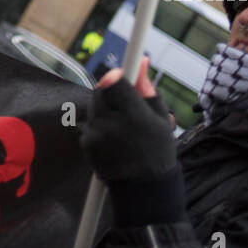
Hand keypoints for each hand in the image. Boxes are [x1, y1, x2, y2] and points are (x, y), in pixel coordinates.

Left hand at [81, 55, 176, 184]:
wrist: (144, 188)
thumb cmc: (158, 149)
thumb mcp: (161, 118)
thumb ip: (147, 88)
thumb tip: (141, 60)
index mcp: (134, 115)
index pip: (112, 81)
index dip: (115, 77)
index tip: (121, 78)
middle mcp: (112, 125)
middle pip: (100, 91)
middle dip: (110, 92)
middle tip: (124, 106)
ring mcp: (96, 136)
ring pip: (94, 107)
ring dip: (104, 110)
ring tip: (121, 127)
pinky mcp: (86, 145)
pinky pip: (90, 124)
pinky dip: (98, 126)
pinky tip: (113, 140)